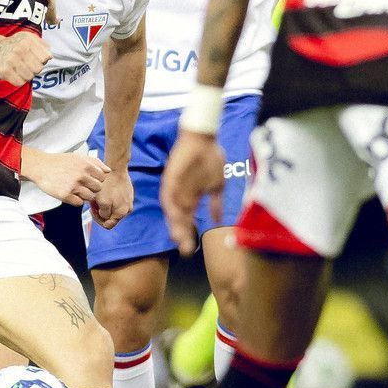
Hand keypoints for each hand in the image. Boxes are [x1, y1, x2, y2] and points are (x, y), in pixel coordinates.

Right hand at [0, 32, 49, 85]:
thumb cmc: (14, 44)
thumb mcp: (29, 37)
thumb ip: (42, 45)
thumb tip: (50, 56)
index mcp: (28, 41)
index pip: (45, 58)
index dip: (42, 60)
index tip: (35, 58)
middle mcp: (20, 50)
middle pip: (38, 69)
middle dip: (34, 69)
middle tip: (27, 65)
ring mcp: (11, 60)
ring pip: (30, 77)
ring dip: (26, 75)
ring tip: (20, 69)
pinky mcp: (4, 71)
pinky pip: (20, 83)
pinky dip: (19, 81)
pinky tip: (15, 74)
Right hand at [28, 150, 108, 206]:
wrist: (41, 167)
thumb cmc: (61, 162)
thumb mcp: (78, 157)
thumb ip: (95, 162)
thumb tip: (108, 171)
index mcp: (85, 165)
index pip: (103, 177)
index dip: (97, 179)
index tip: (90, 179)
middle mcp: (81, 175)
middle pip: (98, 188)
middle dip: (93, 188)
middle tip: (84, 186)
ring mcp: (73, 186)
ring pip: (90, 197)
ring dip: (85, 195)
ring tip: (77, 190)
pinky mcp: (65, 195)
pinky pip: (79, 203)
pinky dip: (77, 200)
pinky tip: (71, 194)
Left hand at [93, 165, 134, 228]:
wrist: (116, 168)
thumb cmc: (107, 184)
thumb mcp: (102, 202)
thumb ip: (103, 214)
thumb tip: (105, 217)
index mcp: (121, 213)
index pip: (108, 225)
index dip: (98, 219)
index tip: (93, 210)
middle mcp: (128, 209)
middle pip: (111, 217)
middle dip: (101, 212)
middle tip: (94, 203)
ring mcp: (129, 201)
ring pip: (114, 208)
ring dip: (106, 205)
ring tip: (99, 196)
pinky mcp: (128, 193)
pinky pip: (118, 200)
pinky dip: (111, 198)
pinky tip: (105, 191)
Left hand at [160, 128, 226, 254]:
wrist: (203, 137)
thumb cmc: (210, 158)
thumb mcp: (216, 185)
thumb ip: (215, 204)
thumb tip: (218, 221)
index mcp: (189, 197)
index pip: (186, 219)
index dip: (187, 233)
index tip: (191, 249)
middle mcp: (179, 194)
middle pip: (178, 218)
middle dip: (181, 233)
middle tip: (185, 249)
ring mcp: (174, 186)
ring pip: (172, 209)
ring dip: (176, 222)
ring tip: (179, 236)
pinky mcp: (171, 176)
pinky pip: (170, 193)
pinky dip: (173, 204)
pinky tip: (179, 215)